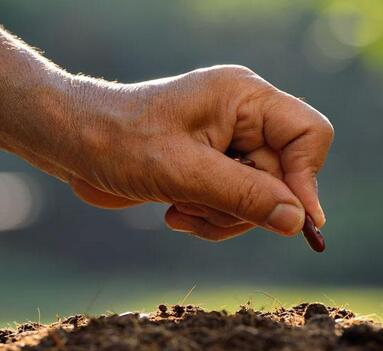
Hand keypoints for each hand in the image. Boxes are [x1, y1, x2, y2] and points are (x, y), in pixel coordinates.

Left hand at [64, 66, 332, 240]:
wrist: (73, 141)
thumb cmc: (119, 142)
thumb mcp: (184, 172)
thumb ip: (244, 196)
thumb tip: (298, 221)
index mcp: (245, 98)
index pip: (310, 133)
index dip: (306, 178)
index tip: (291, 220)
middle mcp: (246, 116)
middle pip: (285, 176)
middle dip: (243, 205)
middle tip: (199, 206)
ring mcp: (233, 142)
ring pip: (263, 198)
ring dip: (222, 216)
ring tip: (179, 208)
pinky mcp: (218, 165)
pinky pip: (238, 205)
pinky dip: (211, 218)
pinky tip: (176, 211)